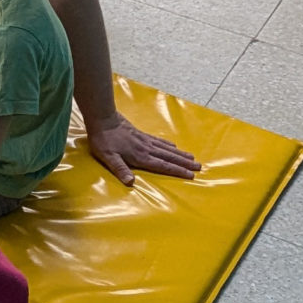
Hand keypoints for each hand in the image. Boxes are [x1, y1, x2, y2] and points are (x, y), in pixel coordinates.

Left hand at [86, 111, 200, 185]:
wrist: (103, 119)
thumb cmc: (103, 140)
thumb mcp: (108, 157)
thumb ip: (120, 169)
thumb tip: (131, 183)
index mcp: (140, 156)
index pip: (162, 166)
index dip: (177, 171)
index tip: (190, 175)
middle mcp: (146, 148)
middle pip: (169, 157)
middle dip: (184, 163)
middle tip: (199, 167)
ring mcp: (145, 140)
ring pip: (167, 149)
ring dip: (180, 154)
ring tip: (193, 158)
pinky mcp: (142, 135)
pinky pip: (160, 141)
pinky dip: (169, 145)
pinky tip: (174, 147)